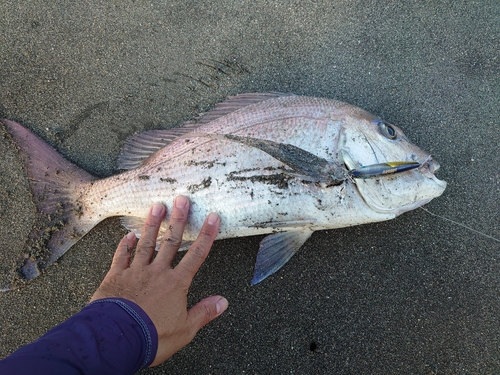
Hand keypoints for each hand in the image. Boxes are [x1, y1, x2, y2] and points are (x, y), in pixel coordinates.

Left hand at [90, 196, 227, 365]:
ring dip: (152, 224)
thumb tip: (223, 301)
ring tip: (157, 206)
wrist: (117, 339)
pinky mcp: (115, 277)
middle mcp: (157, 272)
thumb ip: (203, 312)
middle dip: (178, 219)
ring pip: (146, 243)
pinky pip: (121, 256)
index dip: (206, 235)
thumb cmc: (153, 336)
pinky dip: (124, 245)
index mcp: (176, 283)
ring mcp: (135, 272)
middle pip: (171, 241)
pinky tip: (128, 234)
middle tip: (181, 199)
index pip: (196, 255)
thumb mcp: (185, 329)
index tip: (212, 217)